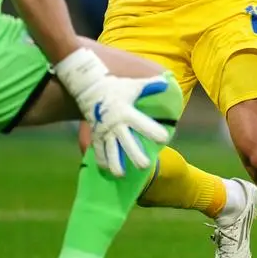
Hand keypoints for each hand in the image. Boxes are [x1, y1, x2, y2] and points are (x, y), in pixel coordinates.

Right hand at [55, 49, 171, 177]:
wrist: (89, 88)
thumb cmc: (116, 87)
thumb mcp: (134, 85)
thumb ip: (150, 85)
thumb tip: (167, 82)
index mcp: (127, 113)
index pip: (142, 124)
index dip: (153, 131)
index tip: (164, 139)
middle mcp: (116, 125)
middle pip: (126, 143)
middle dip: (135, 155)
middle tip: (144, 166)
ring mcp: (104, 132)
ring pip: (110, 151)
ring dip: (115, 163)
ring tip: (122, 175)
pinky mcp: (96, 135)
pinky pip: (98, 150)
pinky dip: (102, 160)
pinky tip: (107, 170)